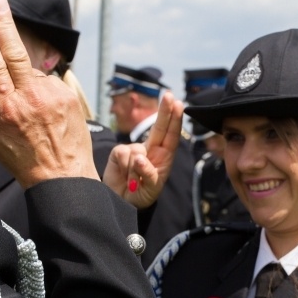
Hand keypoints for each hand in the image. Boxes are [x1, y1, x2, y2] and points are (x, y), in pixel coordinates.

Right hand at [0, 0, 98, 188]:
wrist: (64, 176)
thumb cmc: (26, 160)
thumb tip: (1, 87)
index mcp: (7, 107)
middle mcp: (30, 97)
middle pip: (14, 52)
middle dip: (3, 23)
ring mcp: (52, 95)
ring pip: (34, 76)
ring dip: (29, 85)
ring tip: (36, 115)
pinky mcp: (69, 97)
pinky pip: (51, 86)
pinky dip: (45, 94)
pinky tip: (49, 116)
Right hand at [103, 92, 184, 208]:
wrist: (122, 202)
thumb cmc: (141, 194)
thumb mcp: (150, 189)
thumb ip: (148, 174)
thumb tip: (139, 157)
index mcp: (164, 156)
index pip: (171, 135)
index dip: (175, 119)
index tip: (178, 104)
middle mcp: (151, 149)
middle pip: (159, 127)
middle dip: (164, 111)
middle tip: (169, 95)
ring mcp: (134, 149)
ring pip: (136, 151)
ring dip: (134, 170)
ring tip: (134, 182)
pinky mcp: (119, 152)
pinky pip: (122, 154)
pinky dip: (124, 168)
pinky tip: (124, 176)